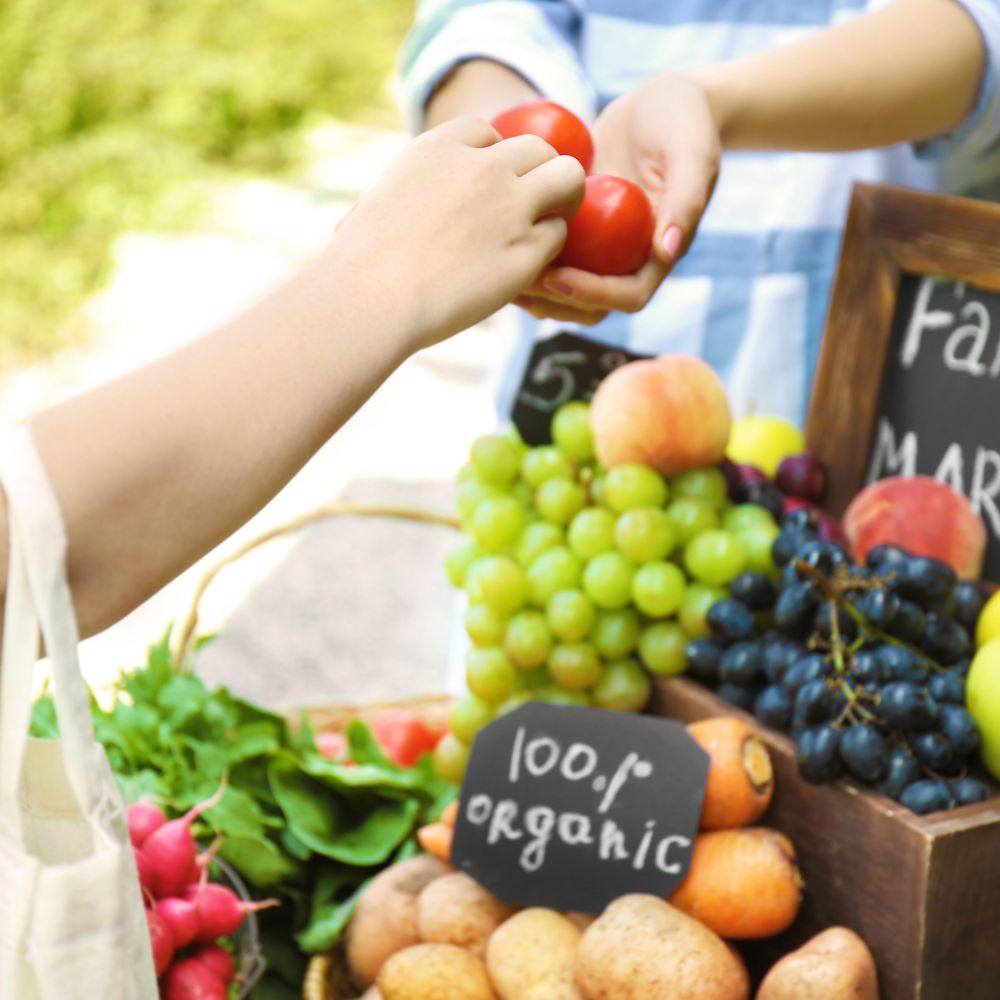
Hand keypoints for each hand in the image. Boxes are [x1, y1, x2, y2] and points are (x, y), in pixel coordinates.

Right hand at [331, 116, 584, 348]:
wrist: (371, 299)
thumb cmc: (361, 263)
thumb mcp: (377, 202)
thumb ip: (405, 192)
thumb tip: (384, 208)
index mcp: (441, 146)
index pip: (487, 131)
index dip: (493, 158)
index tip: (487, 186)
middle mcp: (483, 167)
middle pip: (538, 148)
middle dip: (539, 173)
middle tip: (533, 206)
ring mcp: (510, 207)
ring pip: (567, 179)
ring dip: (562, 201)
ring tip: (548, 227)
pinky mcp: (526, 251)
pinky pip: (557, 236)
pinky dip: (548, 249)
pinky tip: (528, 268)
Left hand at [515, 72, 720, 322]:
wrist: (663, 101)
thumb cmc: (683, 121)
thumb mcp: (692, 153)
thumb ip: (686, 199)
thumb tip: (666, 251)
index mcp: (658, 253)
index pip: (628, 297)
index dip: (592, 295)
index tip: (557, 277)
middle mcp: (627, 258)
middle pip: (590, 305)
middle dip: (554, 300)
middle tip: (517, 281)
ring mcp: (601, 247)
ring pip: (565, 288)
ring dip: (534, 289)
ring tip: (498, 269)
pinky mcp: (578, 228)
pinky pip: (549, 253)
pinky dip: (524, 254)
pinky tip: (494, 240)